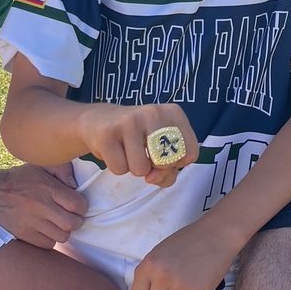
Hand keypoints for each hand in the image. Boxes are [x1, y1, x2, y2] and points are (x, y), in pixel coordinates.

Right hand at [0, 160, 85, 248]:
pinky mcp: (22, 235)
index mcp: (46, 187)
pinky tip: (45, 230)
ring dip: (63, 231)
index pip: (77, 204)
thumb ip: (62, 171)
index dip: (81, 206)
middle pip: (72, 223)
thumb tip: (77, 187)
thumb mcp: (40, 166)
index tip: (76, 205)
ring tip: (57, 223)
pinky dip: (50, 239)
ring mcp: (30, 222)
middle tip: (70, 216)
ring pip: (62, 236)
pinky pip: (48, 244)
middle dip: (76, 221)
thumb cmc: (19, 178)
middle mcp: (40, 206)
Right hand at [77, 103, 196, 182]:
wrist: (99, 121)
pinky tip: (115, 150)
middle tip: (144, 153)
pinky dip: (117, 166)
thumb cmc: (138, 138)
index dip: (177, 164)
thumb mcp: (161, 150)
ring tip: (128, 151)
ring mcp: (130, 120)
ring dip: (134, 168)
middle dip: (155, 168)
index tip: (165, 155)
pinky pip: (120, 169)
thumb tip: (151, 177)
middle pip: (168, 163)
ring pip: (141, 170)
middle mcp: (154, 112)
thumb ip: (169, 170)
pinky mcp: (108, 132)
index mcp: (174, 113)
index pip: (191, 153)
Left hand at [131, 221, 235, 289]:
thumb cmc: (189, 240)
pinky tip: (200, 283)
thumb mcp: (161, 251)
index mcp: (149, 264)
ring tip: (189, 283)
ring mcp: (180, 286)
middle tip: (177, 283)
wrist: (217, 234)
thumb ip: (151, 271)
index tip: (157, 288)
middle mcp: (161, 277)